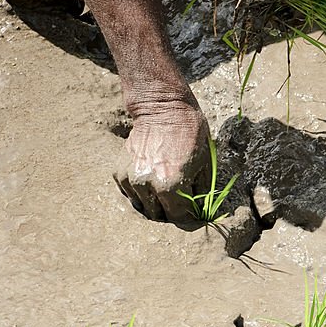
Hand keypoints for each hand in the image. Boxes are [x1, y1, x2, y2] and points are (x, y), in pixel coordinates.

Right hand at [114, 106, 209, 222]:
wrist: (162, 109)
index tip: (191, 210)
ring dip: (154, 203)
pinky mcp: (120, 172)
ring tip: (163, 188)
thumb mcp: (205, 163)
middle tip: (178, 199)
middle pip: (159, 215)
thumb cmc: (190, 134)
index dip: (188, 215)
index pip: (179, 217)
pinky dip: (140, 193)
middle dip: (171, 210)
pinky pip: (130, 194)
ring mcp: (132, 179)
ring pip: (143, 207)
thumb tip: (200, 211)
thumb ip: (201, 191)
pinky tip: (150, 181)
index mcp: (172, 185)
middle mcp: (148, 185)